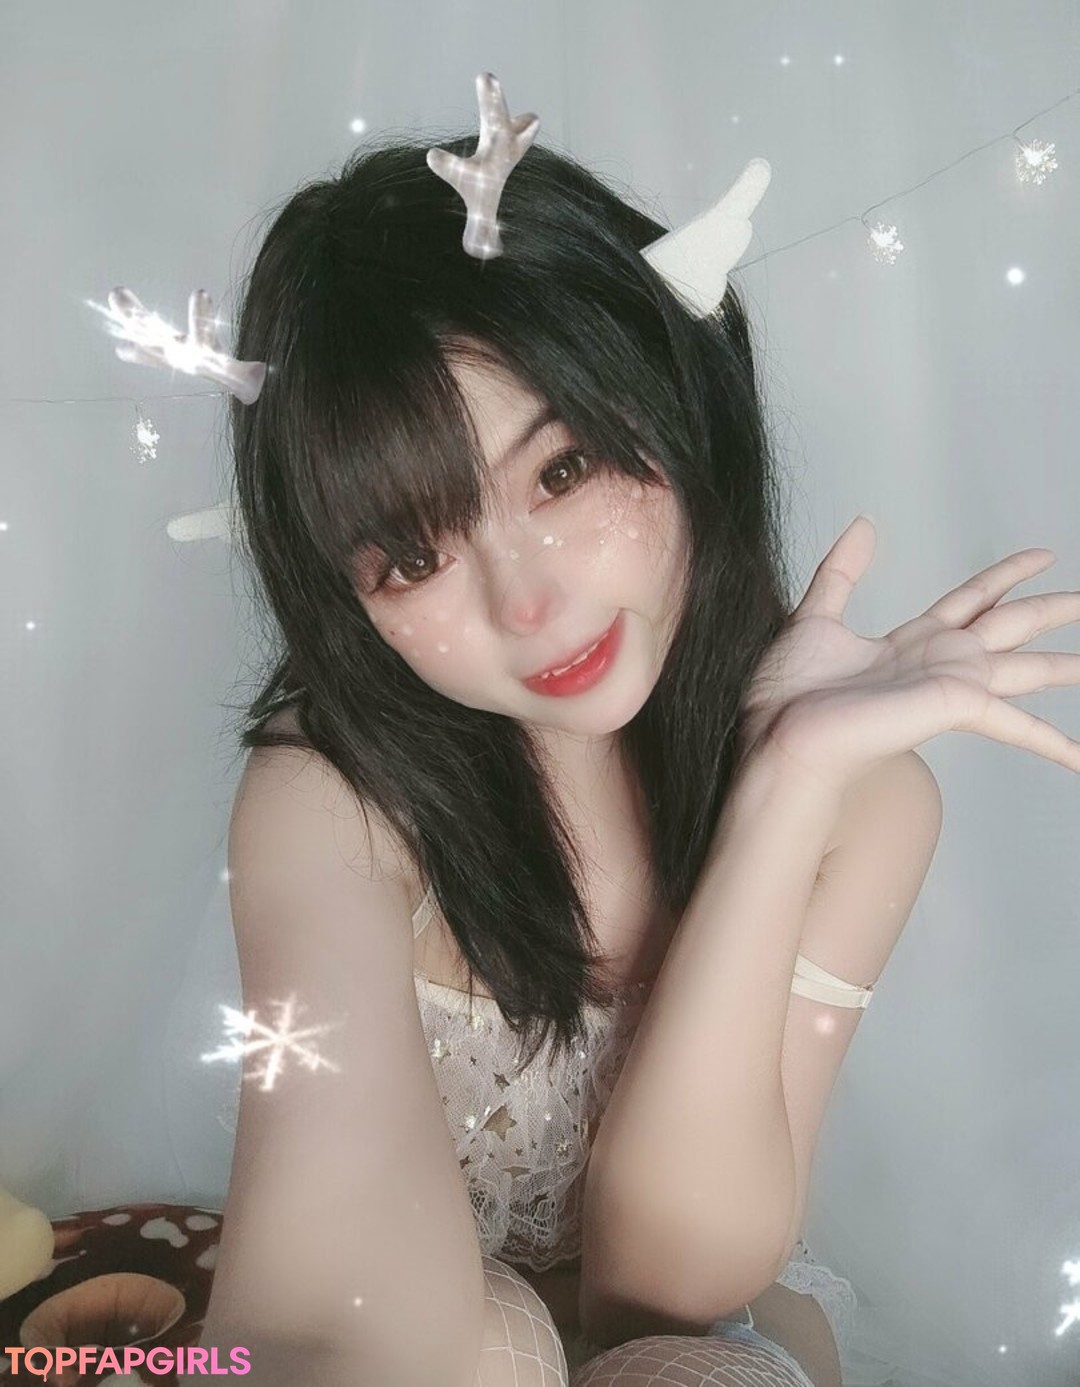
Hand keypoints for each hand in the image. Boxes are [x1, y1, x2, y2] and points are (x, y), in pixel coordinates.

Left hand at [738, 516, 1079, 793]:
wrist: (780, 738)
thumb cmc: (789, 697)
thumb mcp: (813, 617)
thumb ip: (842, 571)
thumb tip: (864, 523)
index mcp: (913, 641)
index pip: (974, 598)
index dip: (1008, 575)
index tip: (1042, 556)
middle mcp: (940, 663)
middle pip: (1013, 625)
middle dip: (1053, 609)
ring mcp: (952, 685)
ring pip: (1028, 667)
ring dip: (1068, 667)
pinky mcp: (954, 706)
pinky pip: (1017, 725)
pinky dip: (1054, 743)